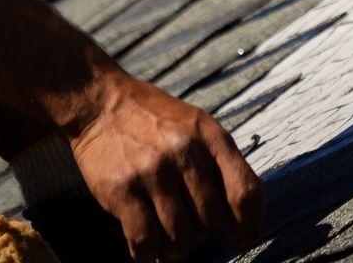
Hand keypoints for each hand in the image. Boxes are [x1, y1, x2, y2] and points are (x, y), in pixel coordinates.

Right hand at [66, 72, 263, 260]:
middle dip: (203, 235)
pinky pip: (145, 241)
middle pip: (212, 221)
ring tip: (169, 242)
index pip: (246, 191)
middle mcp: (186, 153)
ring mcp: (153, 171)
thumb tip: (237, 218)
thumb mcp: (198, 128)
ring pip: (180, 237)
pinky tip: (148, 247)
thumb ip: (219, 165)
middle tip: (189, 228)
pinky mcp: (122, 190)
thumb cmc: (156, 122)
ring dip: (176, 250)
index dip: (250, 225)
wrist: (102, 104)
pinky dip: (149, 254)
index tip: (241, 240)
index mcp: (212, 138)